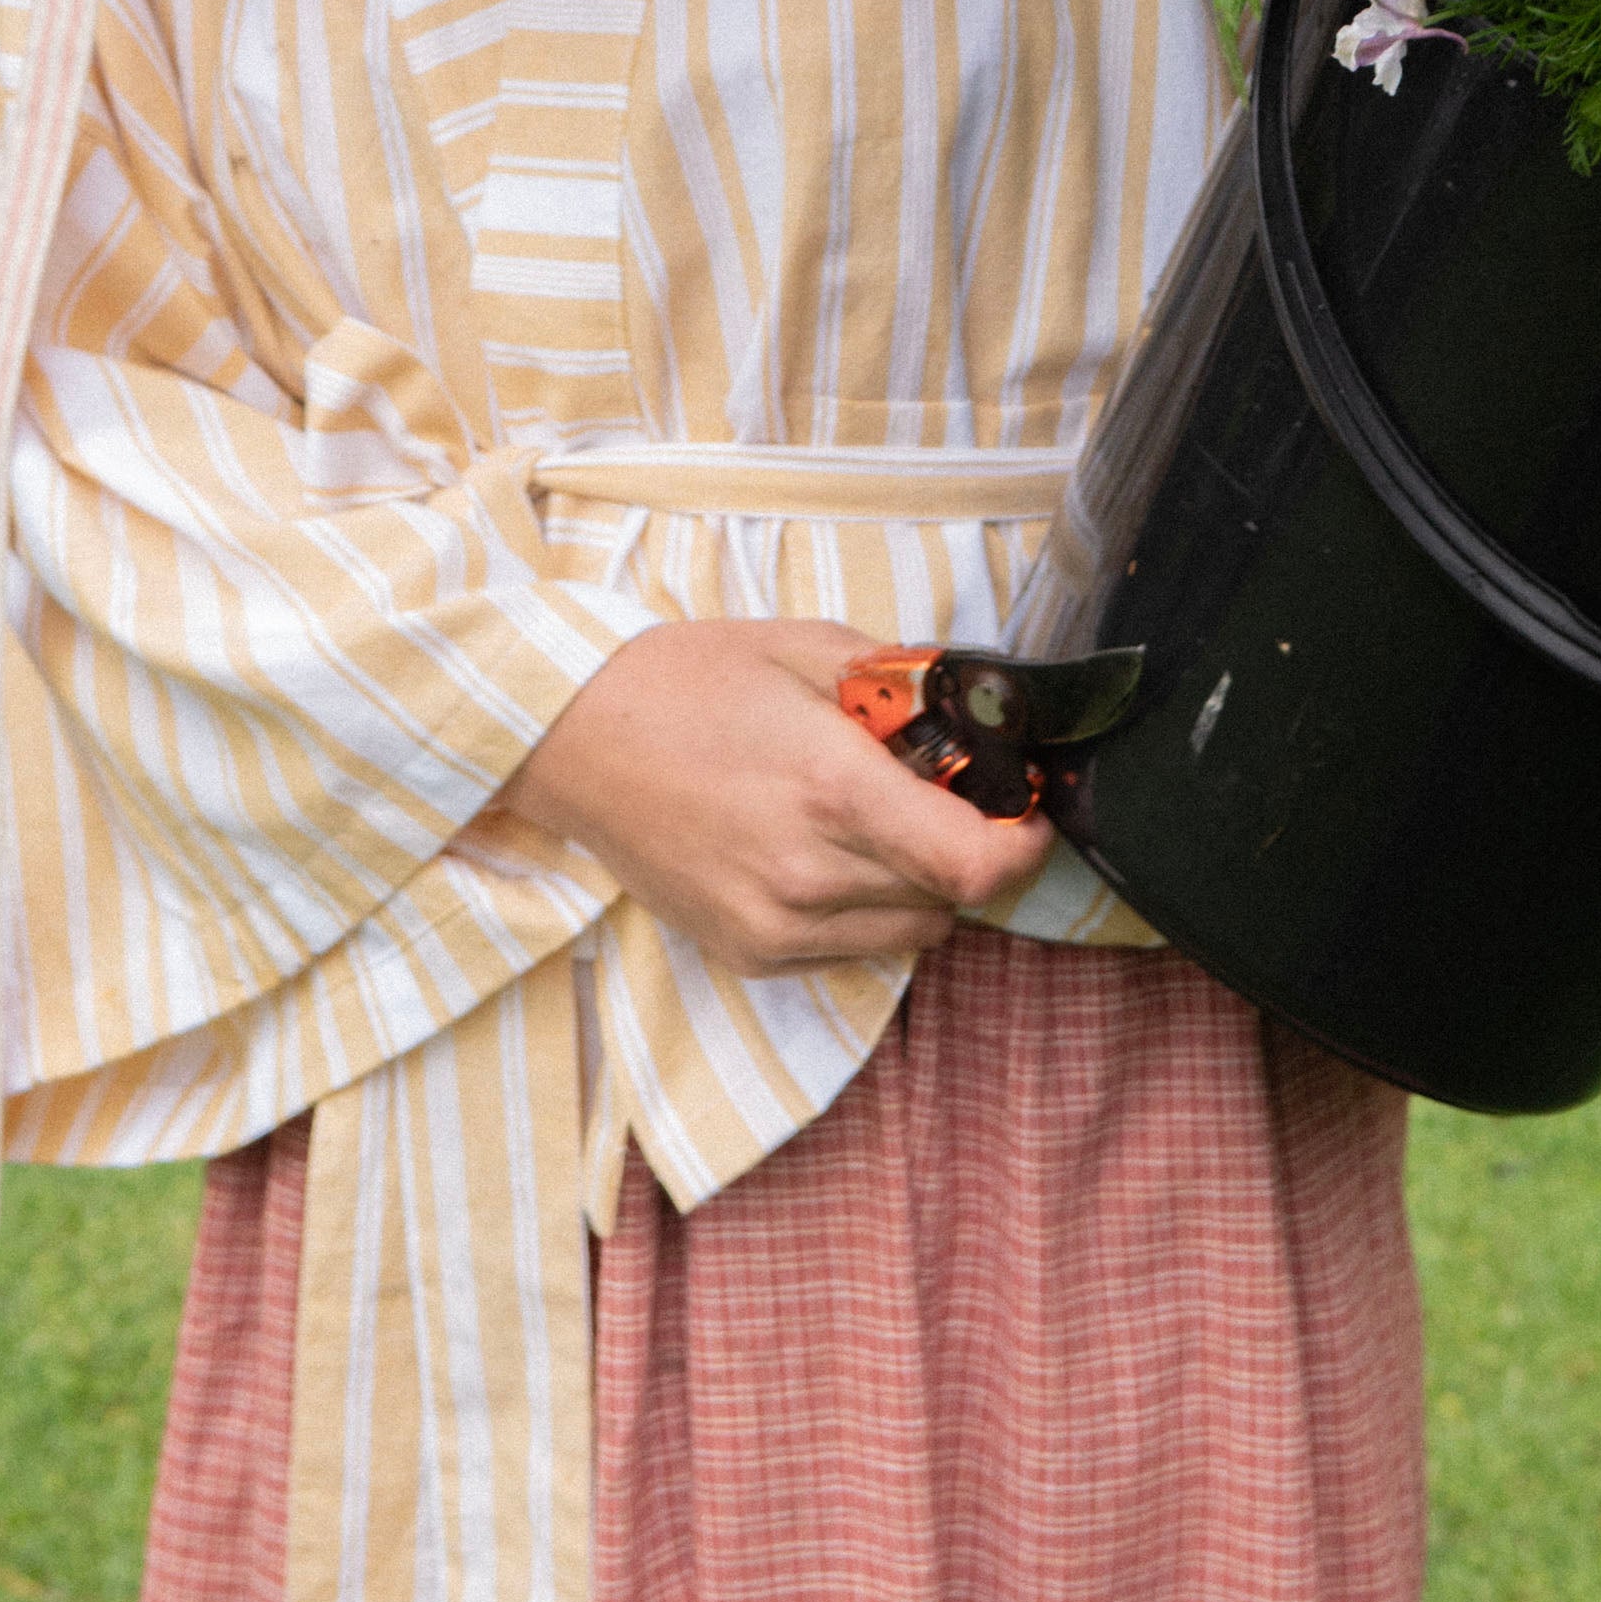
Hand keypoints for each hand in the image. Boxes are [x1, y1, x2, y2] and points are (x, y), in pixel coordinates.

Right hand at [494, 617, 1048, 979]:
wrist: (572, 738)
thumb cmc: (688, 679)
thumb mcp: (809, 647)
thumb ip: (904, 684)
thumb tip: (979, 711)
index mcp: (831, 790)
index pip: (975, 864)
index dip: (1024, 844)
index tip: (1029, 811)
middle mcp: (808, 875)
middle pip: (951, 898)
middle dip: (968, 848)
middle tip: (945, 796)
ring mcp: (775, 926)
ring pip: (912, 933)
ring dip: (922, 886)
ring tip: (878, 823)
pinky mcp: (748, 954)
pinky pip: (852, 950)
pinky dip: (865, 910)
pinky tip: (825, 854)